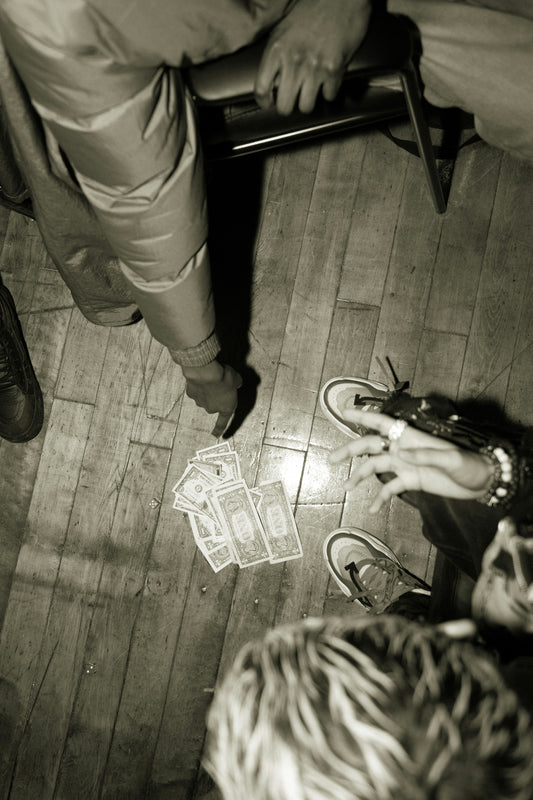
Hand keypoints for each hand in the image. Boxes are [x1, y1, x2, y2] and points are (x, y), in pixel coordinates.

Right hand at [183, 361, 242, 436]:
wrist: (206, 372)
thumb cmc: (223, 377)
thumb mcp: (237, 379)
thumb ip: (237, 384)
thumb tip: (236, 382)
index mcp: (227, 408)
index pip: (223, 423)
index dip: (219, 430)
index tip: (216, 436)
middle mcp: (212, 408)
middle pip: (213, 406)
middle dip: (215, 398)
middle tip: (218, 385)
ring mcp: (200, 402)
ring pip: (203, 398)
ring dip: (206, 391)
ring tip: (209, 379)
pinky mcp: (191, 395)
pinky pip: (195, 391)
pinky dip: (197, 386)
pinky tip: (200, 378)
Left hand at [254, 0, 370, 114]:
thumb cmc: (313, 8)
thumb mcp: (284, 29)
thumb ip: (277, 55)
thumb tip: (274, 80)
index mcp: (277, 50)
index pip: (261, 89)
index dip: (264, 102)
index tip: (269, 103)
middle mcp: (293, 61)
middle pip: (284, 106)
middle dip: (288, 106)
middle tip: (292, 99)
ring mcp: (314, 67)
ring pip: (306, 107)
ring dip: (309, 101)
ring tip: (311, 90)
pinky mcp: (335, 69)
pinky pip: (328, 96)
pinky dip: (329, 91)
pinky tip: (328, 80)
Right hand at [329, 409, 493, 510]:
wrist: (482, 482)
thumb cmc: (470, 464)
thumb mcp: (451, 459)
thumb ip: (426, 455)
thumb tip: (401, 454)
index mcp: (411, 438)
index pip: (383, 423)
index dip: (363, 416)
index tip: (343, 411)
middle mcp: (404, 449)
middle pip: (371, 446)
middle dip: (350, 450)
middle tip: (331, 459)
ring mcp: (406, 465)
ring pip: (376, 467)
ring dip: (360, 476)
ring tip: (346, 487)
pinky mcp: (411, 481)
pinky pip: (391, 488)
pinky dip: (380, 497)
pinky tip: (372, 508)